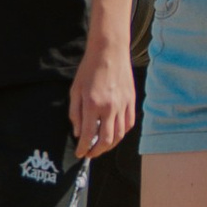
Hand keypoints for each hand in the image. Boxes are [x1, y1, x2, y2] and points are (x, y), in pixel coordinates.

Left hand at [70, 43, 136, 158]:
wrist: (109, 52)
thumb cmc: (88, 70)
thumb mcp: (75, 90)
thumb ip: (75, 114)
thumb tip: (78, 133)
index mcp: (92, 105)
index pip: (88, 135)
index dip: (83, 148)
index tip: (80, 154)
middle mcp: (110, 108)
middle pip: (107, 140)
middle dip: (97, 151)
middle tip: (90, 154)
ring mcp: (123, 106)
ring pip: (120, 135)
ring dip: (110, 145)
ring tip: (101, 147)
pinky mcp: (132, 102)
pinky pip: (129, 124)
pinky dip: (122, 134)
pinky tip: (114, 135)